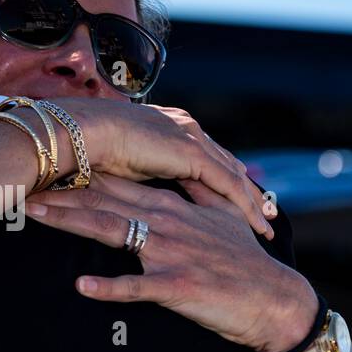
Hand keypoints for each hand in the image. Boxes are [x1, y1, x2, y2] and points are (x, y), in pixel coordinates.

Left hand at [25, 173, 318, 351]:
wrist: (274, 299)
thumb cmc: (244, 262)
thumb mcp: (223, 219)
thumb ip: (199, 193)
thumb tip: (185, 174)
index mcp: (171, 207)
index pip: (116, 185)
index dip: (78, 176)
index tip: (45, 168)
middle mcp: (166, 223)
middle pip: (104, 202)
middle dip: (61, 194)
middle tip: (22, 184)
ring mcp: (170, 252)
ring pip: (112, 233)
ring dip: (71, 223)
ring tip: (36, 217)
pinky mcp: (177, 285)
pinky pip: (137, 287)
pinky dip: (109, 287)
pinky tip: (82, 285)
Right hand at [51, 98, 275, 239]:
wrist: (85, 133)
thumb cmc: (91, 147)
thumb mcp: (122, 163)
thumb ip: (137, 172)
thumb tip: (133, 192)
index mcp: (172, 127)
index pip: (207, 155)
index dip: (223, 176)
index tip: (238, 195)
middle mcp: (188, 129)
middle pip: (227, 163)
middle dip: (246, 188)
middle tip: (265, 211)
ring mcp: (193, 139)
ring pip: (234, 175)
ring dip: (252, 201)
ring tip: (267, 223)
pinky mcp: (193, 154)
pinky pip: (229, 185)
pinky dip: (245, 205)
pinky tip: (257, 223)